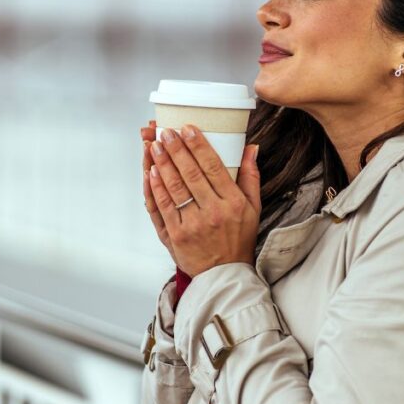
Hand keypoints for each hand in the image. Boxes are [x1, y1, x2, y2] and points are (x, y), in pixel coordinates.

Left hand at [146, 123, 260, 278]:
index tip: (187, 129)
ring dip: (162, 164)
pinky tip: (150, 172)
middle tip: (165, 132)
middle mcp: (213, 213)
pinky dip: (155, 188)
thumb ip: (251, 176)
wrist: (224, 274)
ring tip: (153, 145)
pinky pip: (162, 207)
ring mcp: (192, 225)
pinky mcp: (176, 236)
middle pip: (191, 174)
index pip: (213, 167)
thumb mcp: (253, 208)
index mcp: (233, 203)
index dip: (198, 146)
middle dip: (176, 149)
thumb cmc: (239, 238)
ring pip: (174, 188)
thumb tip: (251, 148)